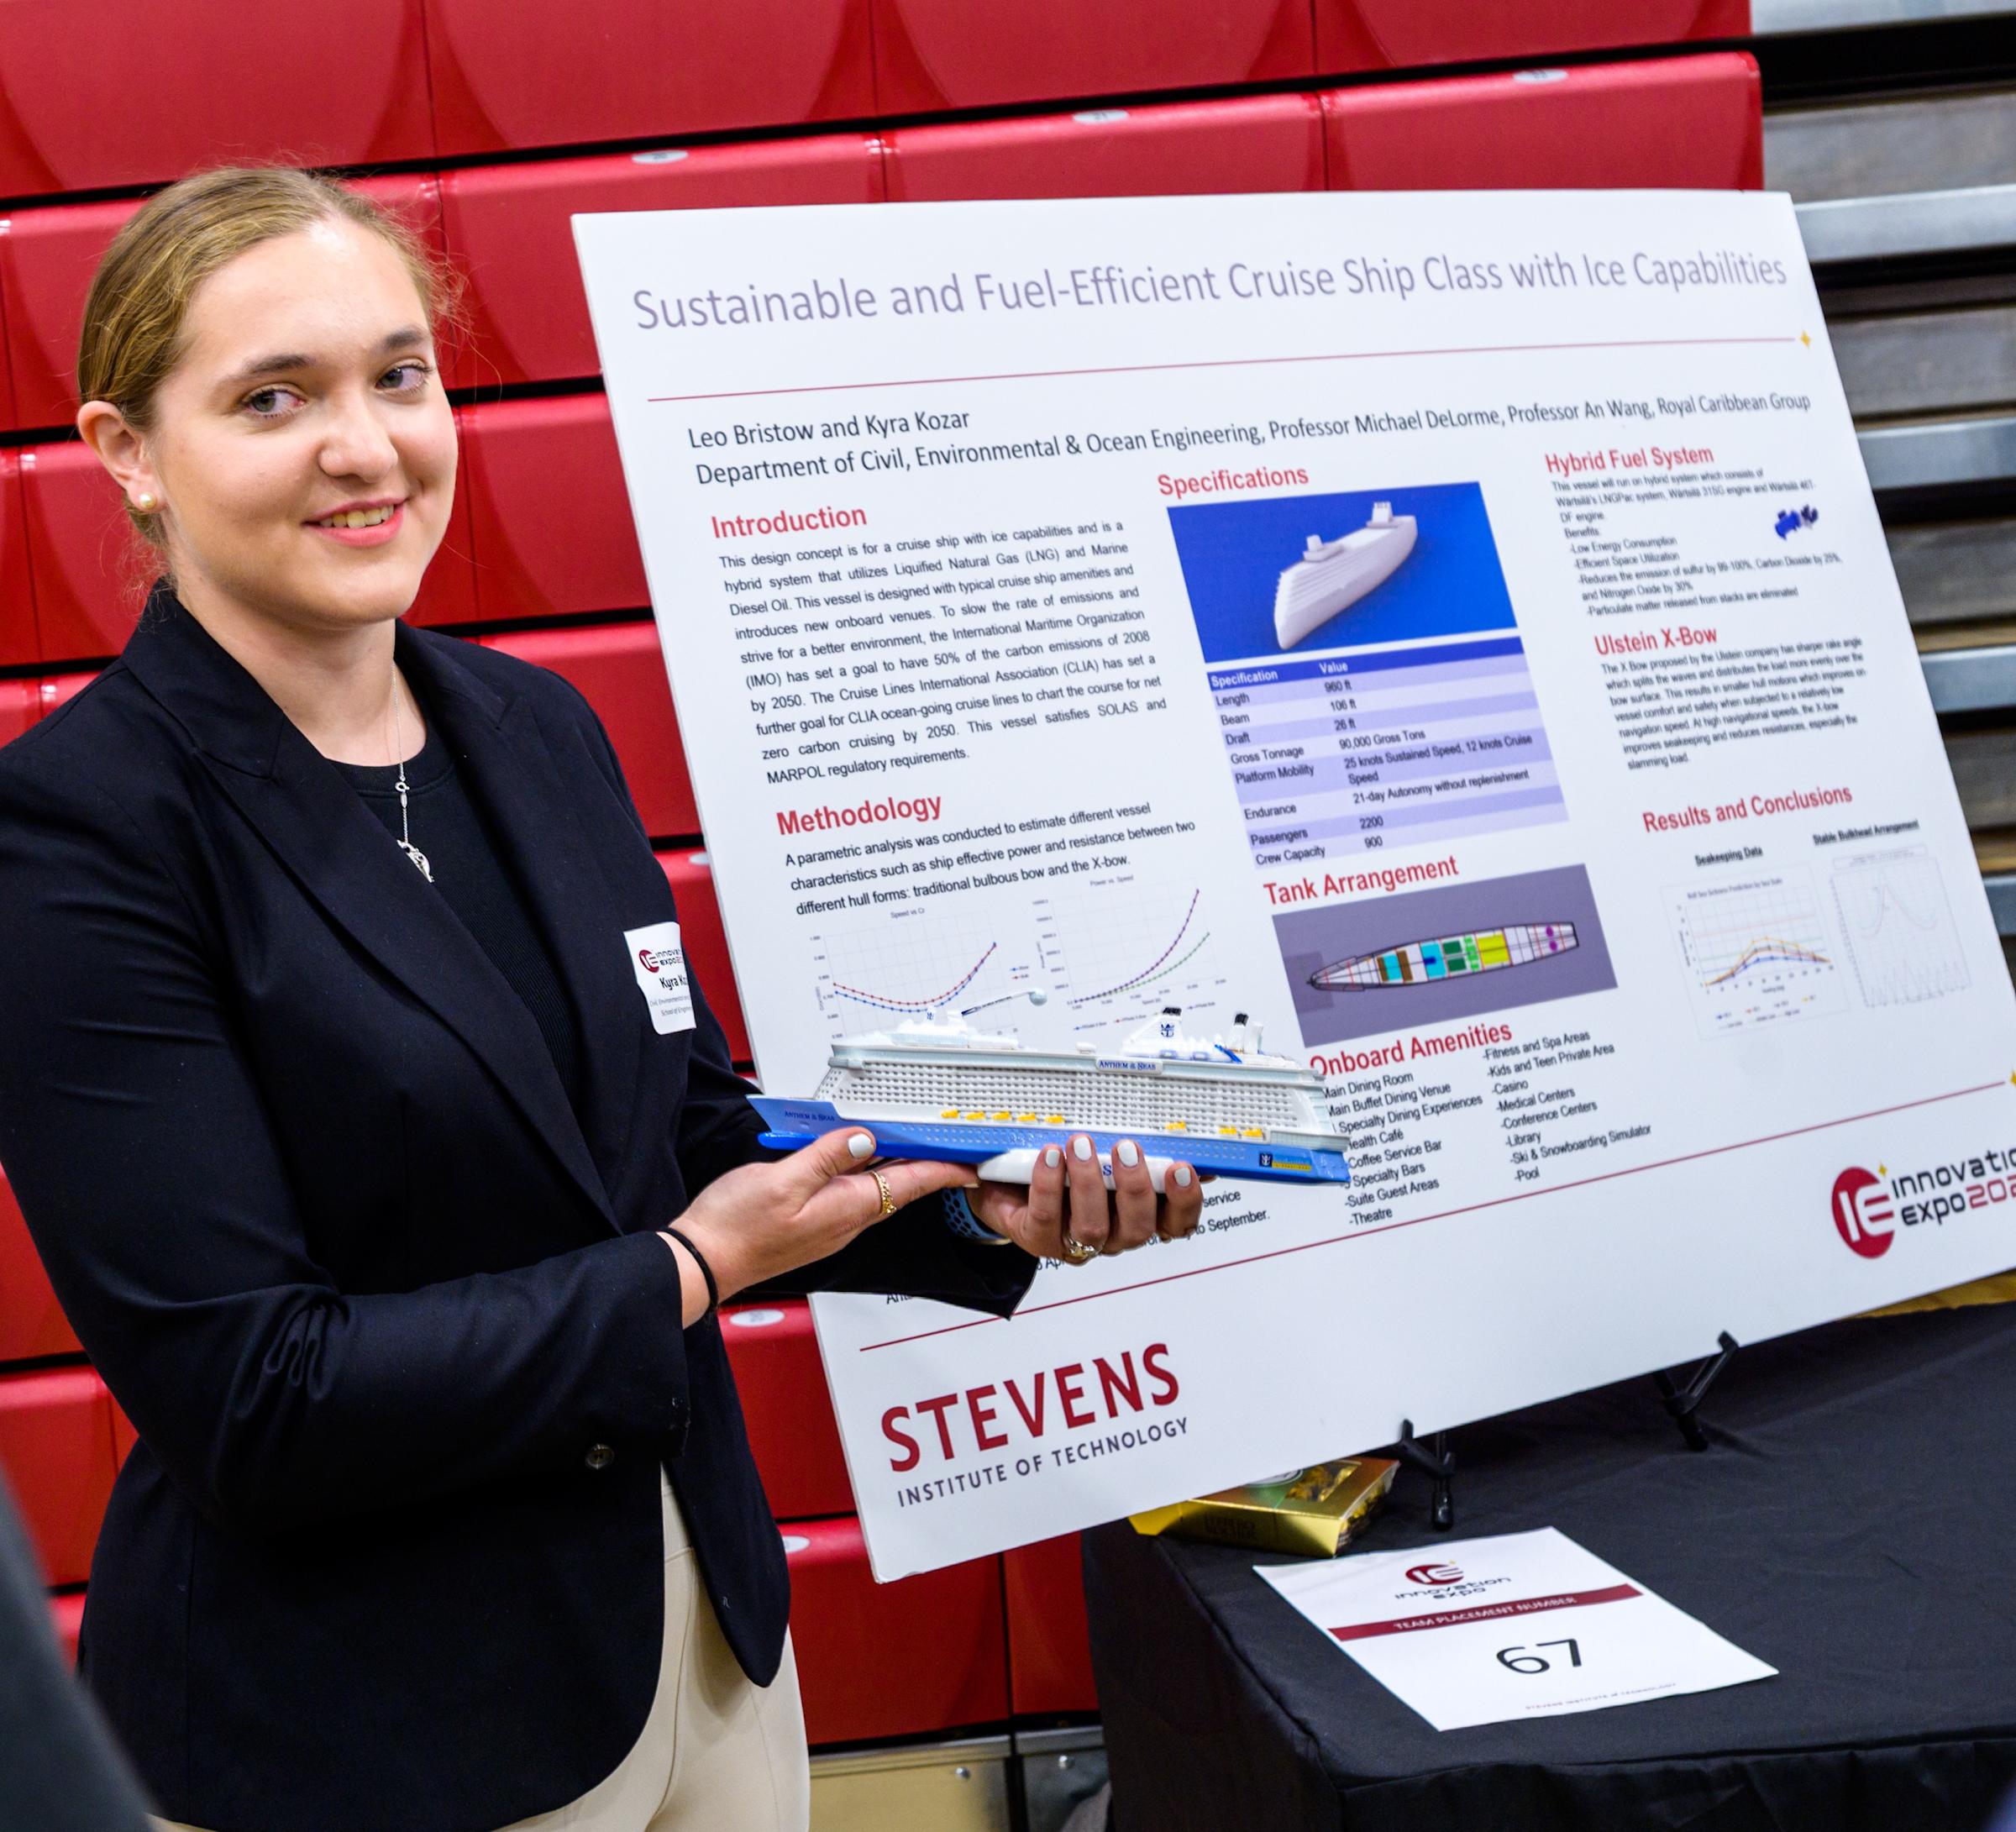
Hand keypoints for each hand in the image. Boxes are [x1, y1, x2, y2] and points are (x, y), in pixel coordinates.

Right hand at [662, 1128, 974, 1323]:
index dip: (943, 1170)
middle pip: (898, 1187)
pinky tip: (851, 1154)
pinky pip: (848, 1192)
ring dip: (894, 1165)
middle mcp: (844, 1220)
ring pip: (874, 1189)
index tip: (971, 1162)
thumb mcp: (782, 1180)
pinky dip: (860, 1170)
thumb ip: (826, 1157)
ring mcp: (828, 1223)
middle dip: (926, 1163)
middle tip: (946, 1140)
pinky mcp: (809, 1223)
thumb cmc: (736, 1227)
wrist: (704, 1262)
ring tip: (908, 1139)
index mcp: (846, 1208)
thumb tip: (864, 1139)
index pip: (909, 1185)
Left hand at [966, 1135, 1204, 1263]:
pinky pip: (1047, 1218)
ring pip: (1093, 1227)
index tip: (1181, 1168)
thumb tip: (1189, 1142)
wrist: (1012, 1182)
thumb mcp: (1108, 1154)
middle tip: (1126, 1149)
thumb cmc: (1069, 1168)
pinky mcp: (1039, 1238)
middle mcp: (1112, 1234)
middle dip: (1136, 1188)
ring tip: (1080, 1145)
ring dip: (1089, 1184)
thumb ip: (1148, 1151)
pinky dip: (1049, 1184)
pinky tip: (1050, 1155)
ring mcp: (1075, 1241)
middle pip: (1138, 1229)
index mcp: (1137, 1214)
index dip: (1184, 1200)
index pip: (1176, 1222)